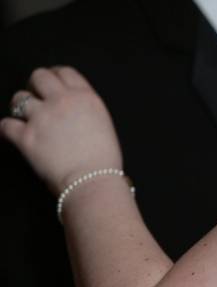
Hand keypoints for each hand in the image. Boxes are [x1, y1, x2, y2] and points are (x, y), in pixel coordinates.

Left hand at [0, 66, 121, 194]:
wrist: (93, 182)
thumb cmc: (103, 161)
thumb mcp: (103, 125)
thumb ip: (85, 109)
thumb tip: (71, 109)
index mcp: (85, 98)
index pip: (65, 72)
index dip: (55, 75)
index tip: (52, 83)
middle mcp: (62, 102)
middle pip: (39, 76)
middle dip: (35, 86)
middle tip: (36, 98)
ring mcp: (42, 118)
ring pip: (19, 98)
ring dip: (21, 107)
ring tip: (26, 118)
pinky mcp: (26, 137)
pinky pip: (6, 125)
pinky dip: (8, 130)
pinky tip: (14, 134)